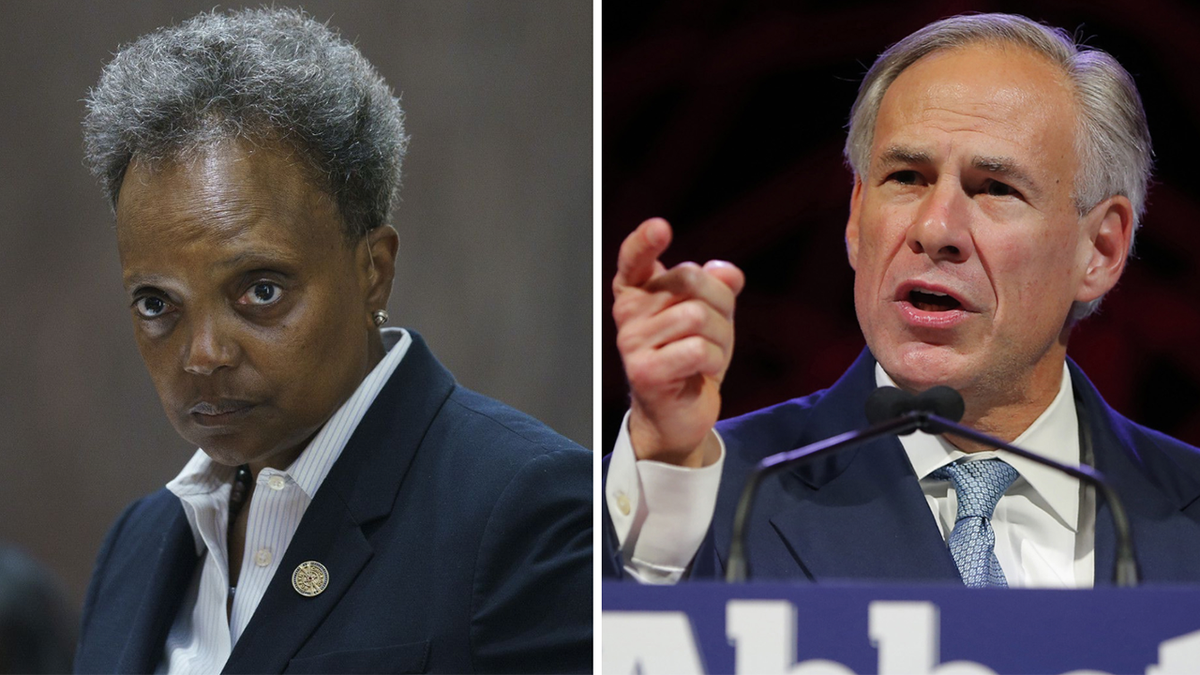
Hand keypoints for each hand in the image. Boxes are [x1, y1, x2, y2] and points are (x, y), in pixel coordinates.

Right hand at [612, 218, 744, 466]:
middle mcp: (627, 313)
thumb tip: (728, 272)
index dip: (644, 241)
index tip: (660, 228)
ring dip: (720, 339)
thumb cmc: (692, 359)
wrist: (680, 414)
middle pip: (689, 279)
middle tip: (716, 332)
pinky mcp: (644, 371)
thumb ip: (718, 287)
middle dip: (720, 304)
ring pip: (697, 316)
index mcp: (638, 292)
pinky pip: (697, 350)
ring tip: (709, 357)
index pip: (634, 259)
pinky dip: (713, 361)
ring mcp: (631, 342)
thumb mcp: (713, 316)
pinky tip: (702, 372)